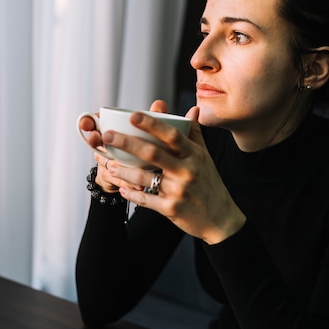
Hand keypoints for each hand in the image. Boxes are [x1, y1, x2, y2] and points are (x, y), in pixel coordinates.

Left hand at [105, 101, 245, 243]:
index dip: (152, 124)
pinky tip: (122, 188)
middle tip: (107, 135)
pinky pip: (146, 199)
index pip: (172, 135)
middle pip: (153, 153)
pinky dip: (132, 194)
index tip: (132, 115)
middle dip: (127, 143)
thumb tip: (193, 109)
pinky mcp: (171, 208)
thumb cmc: (210, 184)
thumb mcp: (206, 158)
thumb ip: (195, 133)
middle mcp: (187, 171)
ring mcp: (179, 190)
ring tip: (109, 164)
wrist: (220, 219)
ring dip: (124, 170)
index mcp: (194, 155)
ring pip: (145, 177)